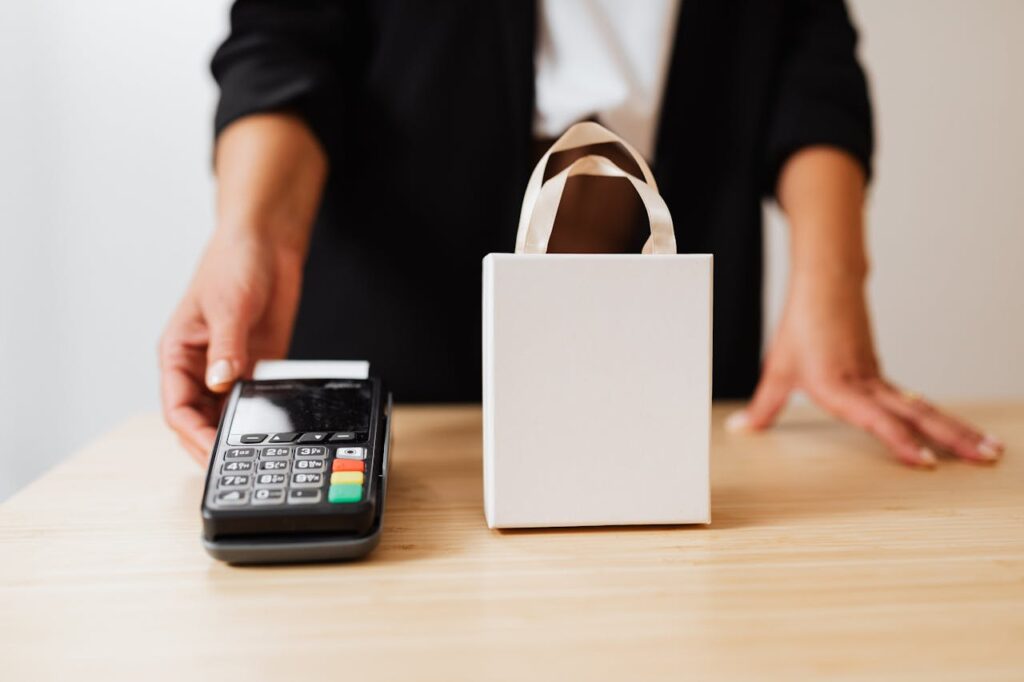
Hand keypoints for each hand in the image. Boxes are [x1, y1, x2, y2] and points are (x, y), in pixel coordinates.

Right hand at [160, 114, 325, 463]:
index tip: (214, 451)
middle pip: (200, 419)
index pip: (176, 407)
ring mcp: (229, 367)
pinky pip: (256, 397)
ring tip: (257, 451)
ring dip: (238, 432)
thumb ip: (226, 348)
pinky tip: (275, 425)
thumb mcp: (228, 307)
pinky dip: (262, 413)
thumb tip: (222, 383)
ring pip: (227, 414)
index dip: (193, 434)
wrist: (267, 244)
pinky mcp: (257, 363)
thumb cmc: (232, 265)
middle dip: (214, 442)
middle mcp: (201, 366)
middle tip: (237, 463)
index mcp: (178, 353)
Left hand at [727, 270, 1004, 466]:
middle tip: (987, 458)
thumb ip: (763, 406)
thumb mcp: (777, 370)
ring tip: (990, 450)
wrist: (825, 285)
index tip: (924, 461)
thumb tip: (740, 429)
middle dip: (953, 438)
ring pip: (924, 408)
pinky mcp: (882, 375)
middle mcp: (866, 384)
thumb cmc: (802, 326)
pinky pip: (916, 401)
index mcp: (840, 386)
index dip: (900, 440)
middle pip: (917, 414)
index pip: (876, 418)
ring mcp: (879, 380)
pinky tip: (961, 434)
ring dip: (958, 430)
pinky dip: (941, 419)